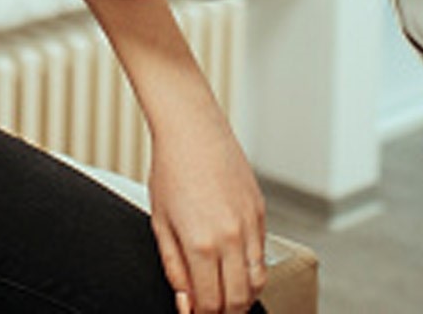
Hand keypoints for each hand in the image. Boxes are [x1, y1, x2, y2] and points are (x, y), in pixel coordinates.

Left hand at [147, 103, 266, 313]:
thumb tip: (186, 303)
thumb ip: (174, 268)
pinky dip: (252, 269)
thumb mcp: (160, 222)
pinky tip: (236, 267)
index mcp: (200, 244)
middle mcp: (231, 239)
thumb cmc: (170, 168)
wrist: (191, 127)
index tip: (194, 312)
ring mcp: (250, 225)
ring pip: (257, 282)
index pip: (210, 304)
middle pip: (238, 300)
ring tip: (226, 297)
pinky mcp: (260, 211)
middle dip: (225, 313)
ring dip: (243, 296)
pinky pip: (262, 254)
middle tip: (211, 310)